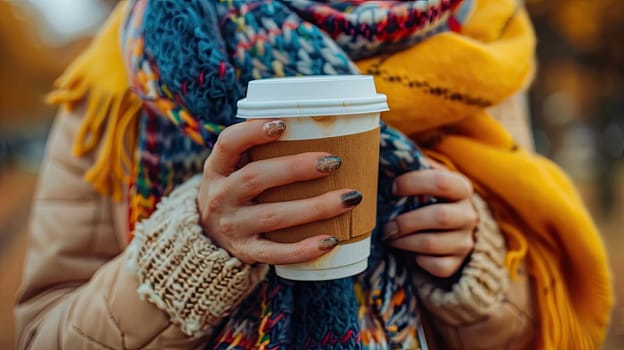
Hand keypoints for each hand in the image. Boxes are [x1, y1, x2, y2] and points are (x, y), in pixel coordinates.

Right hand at [197, 119, 361, 264]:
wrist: (206, 239)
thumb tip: (311, 121)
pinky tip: (332, 240)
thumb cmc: (235, 191)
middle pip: (256, 178)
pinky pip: (276, 253)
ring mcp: (233, 227)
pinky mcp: (246, 252)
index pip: (228, 143)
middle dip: (296, 168)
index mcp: (217, 168)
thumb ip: (258, 149)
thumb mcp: (232, 168)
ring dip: (314, 207)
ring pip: (274, 216)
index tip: (283, 124)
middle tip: (334, 161)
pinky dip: (304, 249)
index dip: (253, 132)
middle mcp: (221, 196)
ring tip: (350, 198)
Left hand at [384, 159, 476, 277]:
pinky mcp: (457, 263)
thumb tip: (384, 155)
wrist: (449, 232)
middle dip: (406, 221)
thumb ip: (411, 168)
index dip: (412, 183)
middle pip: (439, 217)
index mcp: (461, 187)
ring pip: (432, 244)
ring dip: (404, 241)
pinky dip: (418, 261)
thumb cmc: (427, 200)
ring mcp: (465, 241)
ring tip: (390, 237)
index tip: (391, 188)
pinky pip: (436, 266)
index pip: (441, 181)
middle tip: (386, 224)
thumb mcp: (424, 181)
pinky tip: (410, 253)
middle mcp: (468, 214)